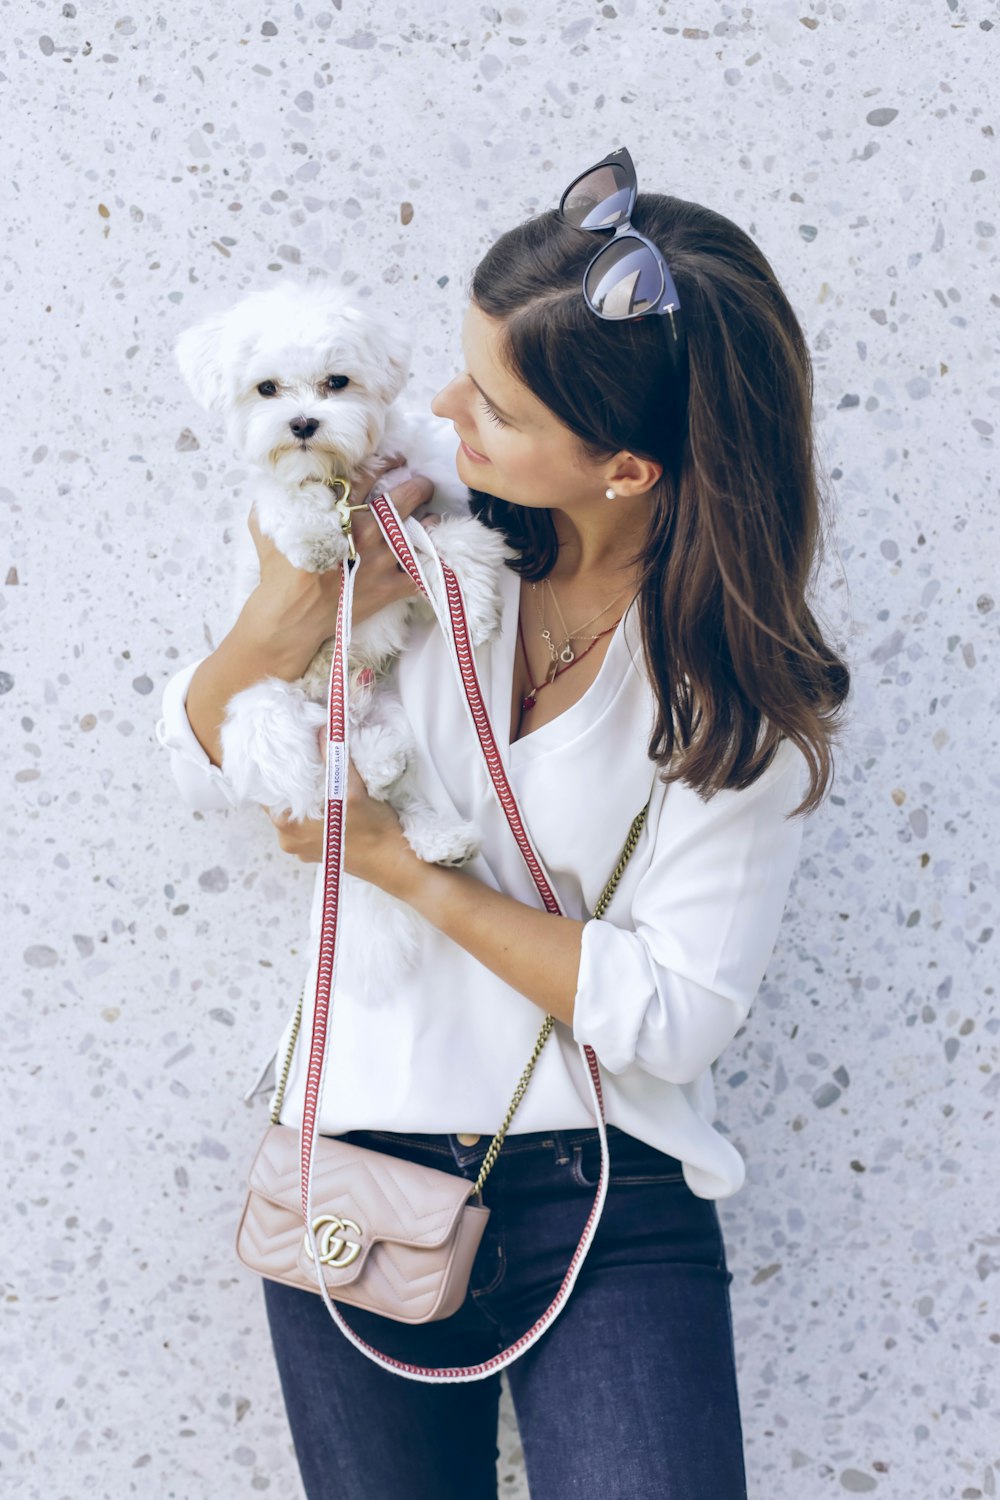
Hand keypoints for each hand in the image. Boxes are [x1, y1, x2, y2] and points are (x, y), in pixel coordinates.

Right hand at [240, 458, 435, 677]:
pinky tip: (435, 552)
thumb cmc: (279, 571)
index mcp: (340, 512)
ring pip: (420, 532)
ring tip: (431, 516)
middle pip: (404, 498)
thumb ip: (280, 498)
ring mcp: (381, 561)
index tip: (396, 460)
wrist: (291, 616)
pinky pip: (423, 572)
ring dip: (429, 521)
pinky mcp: (389, 588)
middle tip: (423, 483)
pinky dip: (433, 562)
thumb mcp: (268, 524)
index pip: (370, 476)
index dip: (386, 463)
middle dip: (418, 486)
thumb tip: (281, 480)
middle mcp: (366, 532)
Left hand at [267, 733, 419, 896]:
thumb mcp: (352, 790)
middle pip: (281, 801)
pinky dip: (316, 809)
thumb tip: (323, 730)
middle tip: (304, 756)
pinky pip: (308, 824)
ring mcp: (303, 848)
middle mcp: (289, 840)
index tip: (285, 751)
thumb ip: (334, 760)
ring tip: (318, 774)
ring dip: (305, 795)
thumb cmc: (374, 833)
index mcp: (288, 827)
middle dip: (292, 780)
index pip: (267, 792)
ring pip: (296, 812)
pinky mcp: (319, 851)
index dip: (274, 771)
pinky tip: (329, 797)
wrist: (395, 864)